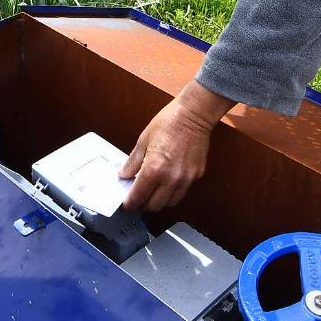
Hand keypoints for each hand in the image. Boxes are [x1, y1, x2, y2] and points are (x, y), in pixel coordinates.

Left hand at [120, 80, 234, 211]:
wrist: (193, 115)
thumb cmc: (168, 123)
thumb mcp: (143, 141)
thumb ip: (132, 162)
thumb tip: (124, 175)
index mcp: (154, 169)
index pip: (139, 196)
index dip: (130, 203)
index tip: (126, 204)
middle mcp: (171, 178)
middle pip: (154, 205)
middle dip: (143, 205)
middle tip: (136, 201)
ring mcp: (186, 179)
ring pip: (170, 203)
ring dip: (158, 202)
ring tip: (150, 195)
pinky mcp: (196, 176)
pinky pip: (182, 192)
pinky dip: (171, 193)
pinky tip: (165, 184)